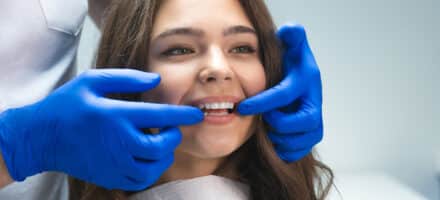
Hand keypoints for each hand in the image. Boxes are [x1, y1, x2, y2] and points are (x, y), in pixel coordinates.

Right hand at [0, 69, 202, 189]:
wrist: (41, 137)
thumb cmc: (66, 105)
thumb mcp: (91, 81)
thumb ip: (126, 78)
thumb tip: (156, 80)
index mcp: (116, 116)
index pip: (160, 116)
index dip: (182, 115)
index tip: (197, 114)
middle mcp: (118, 142)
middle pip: (160, 147)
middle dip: (174, 137)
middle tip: (172, 129)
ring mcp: (114, 163)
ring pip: (154, 167)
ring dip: (165, 155)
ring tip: (161, 143)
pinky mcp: (109, 177)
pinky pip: (141, 181)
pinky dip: (152, 171)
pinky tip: (149, 159)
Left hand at [238, 25, 322, 161]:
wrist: (301, 86)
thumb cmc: (291, 66)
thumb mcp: (293, 47)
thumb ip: (292, 36)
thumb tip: (289, 29)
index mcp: (307, 81)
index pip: (284, 95)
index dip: (262, 103)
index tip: (241, 107)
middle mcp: (315, 103)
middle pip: (301, 123)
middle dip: (278, 123)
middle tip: (263, 120)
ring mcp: (315, 123)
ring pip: (300, 141)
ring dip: (278, 138)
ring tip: (267, 129)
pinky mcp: (310, 137)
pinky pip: (298, 152)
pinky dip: (284, 151)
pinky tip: (273, 142)